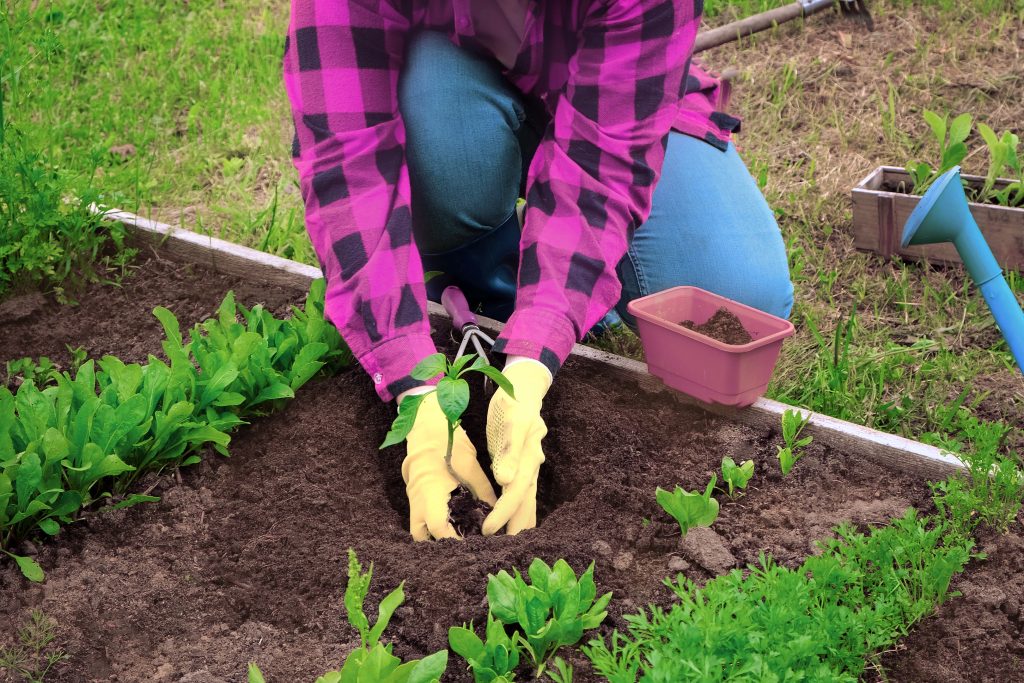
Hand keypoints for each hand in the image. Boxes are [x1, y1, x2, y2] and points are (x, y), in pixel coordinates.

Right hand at [402, 391, 496, 540]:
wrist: (427, 429)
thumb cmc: (449, 444)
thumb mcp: (470, 466)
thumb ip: (484, 491)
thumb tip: (498, 512)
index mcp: (431, 493)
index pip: (440, 528)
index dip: (455, 541)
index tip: (473, 545)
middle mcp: (418, 501)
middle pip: (422, 537)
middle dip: (441, 545)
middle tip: (464, 547)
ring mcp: (413, 501)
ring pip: (418, 532)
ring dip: (434, 539)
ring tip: (457, 541)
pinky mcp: (415, 498)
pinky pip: (420, 522)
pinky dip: (432, 529)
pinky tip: (451, 527)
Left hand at [483, 359, 551, 535]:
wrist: (525, 388)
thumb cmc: (515, 403)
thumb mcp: (512, 421)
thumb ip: (510, 451)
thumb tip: (506, 480)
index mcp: (528, 459)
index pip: (514, 494)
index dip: (502, 514)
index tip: (487, 531)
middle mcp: (532, 467)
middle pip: (525, 504)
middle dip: (516, 527)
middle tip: (504, 554)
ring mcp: (529, 466)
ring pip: (526, 501)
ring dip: (519, 521)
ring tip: (511, 543)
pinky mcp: (522, 464)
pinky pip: (521, 493)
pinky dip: (517, 509)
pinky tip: (512, 519)